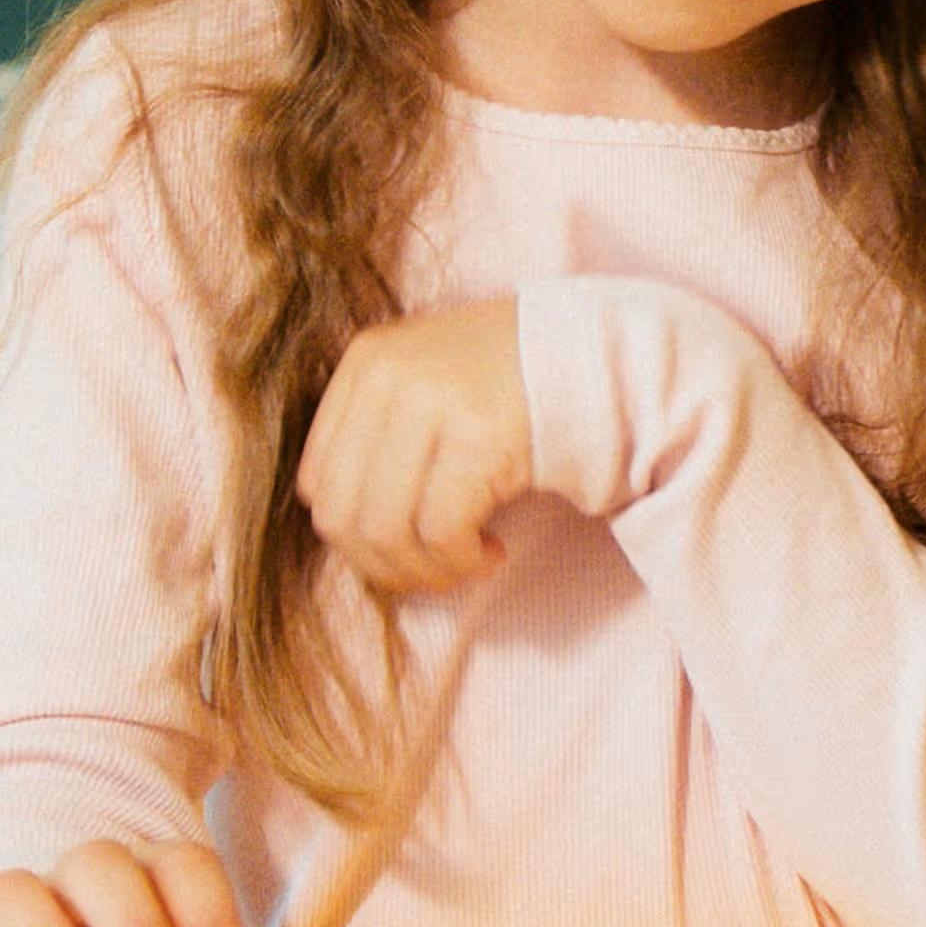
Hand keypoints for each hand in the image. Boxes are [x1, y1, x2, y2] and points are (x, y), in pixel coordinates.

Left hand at [297, 301, 536, 594]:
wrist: (608, 351)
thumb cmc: (521, 381)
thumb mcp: (434, 380)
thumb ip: (384, 433)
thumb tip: (351, 530)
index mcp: (368, 361)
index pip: (317, 479)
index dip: (353, 533)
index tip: (402, 547)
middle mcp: (389, 376)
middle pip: (341, 512)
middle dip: (383, 565)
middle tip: (431, 575)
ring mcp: (431, 402)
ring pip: (386, 528)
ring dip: (424, 569)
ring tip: (464, 566)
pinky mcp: (479, 434)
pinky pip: (441, 528)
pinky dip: (460, 559)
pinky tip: (490, 555)